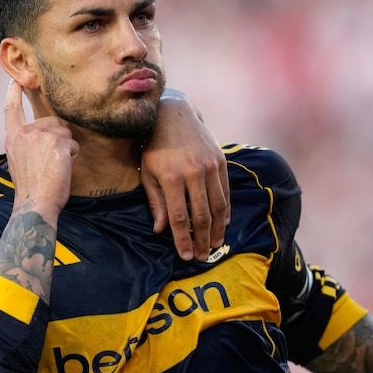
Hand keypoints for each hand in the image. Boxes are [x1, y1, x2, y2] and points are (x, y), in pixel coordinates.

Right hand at [4, 80, 76, 212]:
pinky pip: (73, 145)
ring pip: (64, 133)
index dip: (13, 94)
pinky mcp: (57, 142)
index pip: (11, 111)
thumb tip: (45, 137)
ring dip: (65, 149)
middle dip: (57, 139)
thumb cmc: (30, 189)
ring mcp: (41, 136)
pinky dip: (72, 158)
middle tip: (49, 164)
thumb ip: (28, 144)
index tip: (15, 80)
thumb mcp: (19, 161)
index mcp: (12, 138)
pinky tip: (61, 170)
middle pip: (51, 122)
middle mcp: (25, 133)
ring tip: (54, 168)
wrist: (35, 203)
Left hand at [140, 90, 229, 259]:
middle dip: (202, 240)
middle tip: (202, 257)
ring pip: (218, 206)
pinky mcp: (221, 161)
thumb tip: (160, 230)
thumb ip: (155, 202)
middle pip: (202, 216)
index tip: (185, 256)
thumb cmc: (154, 147)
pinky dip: (225, 211)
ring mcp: (210, 166)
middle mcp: (194, 173)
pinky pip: (225, 192)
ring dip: (217, 230)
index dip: (183, 240)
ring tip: (214, 245)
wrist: (173, 115)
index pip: (180, 218)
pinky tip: (222, 224)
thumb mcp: (148, 173)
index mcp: (172, 178)